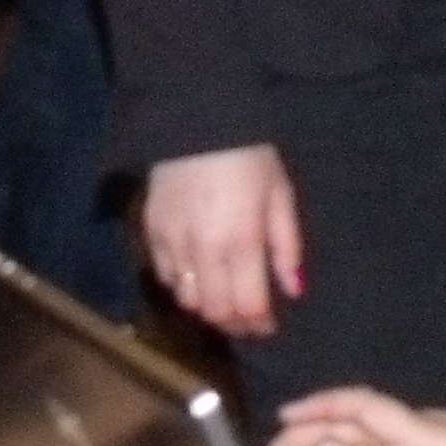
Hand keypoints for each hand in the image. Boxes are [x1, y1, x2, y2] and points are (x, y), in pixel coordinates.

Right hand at [141, 144, 301, 337]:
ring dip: (208, 308)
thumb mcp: (280, 194)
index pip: (247, 305)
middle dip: (235, 324)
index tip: (268, 327)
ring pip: (187, 300)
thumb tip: (294, 291)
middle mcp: (204, 250)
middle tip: (248, 321)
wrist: (197, 118)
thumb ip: (287, 246)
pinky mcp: (151, 231)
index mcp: (241, 241)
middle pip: (216, 311)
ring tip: (224, 300)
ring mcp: (173, 242)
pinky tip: (197, 278)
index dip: (259, 325)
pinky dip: (182, 286)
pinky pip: (165, 276)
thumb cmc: (249, 155)